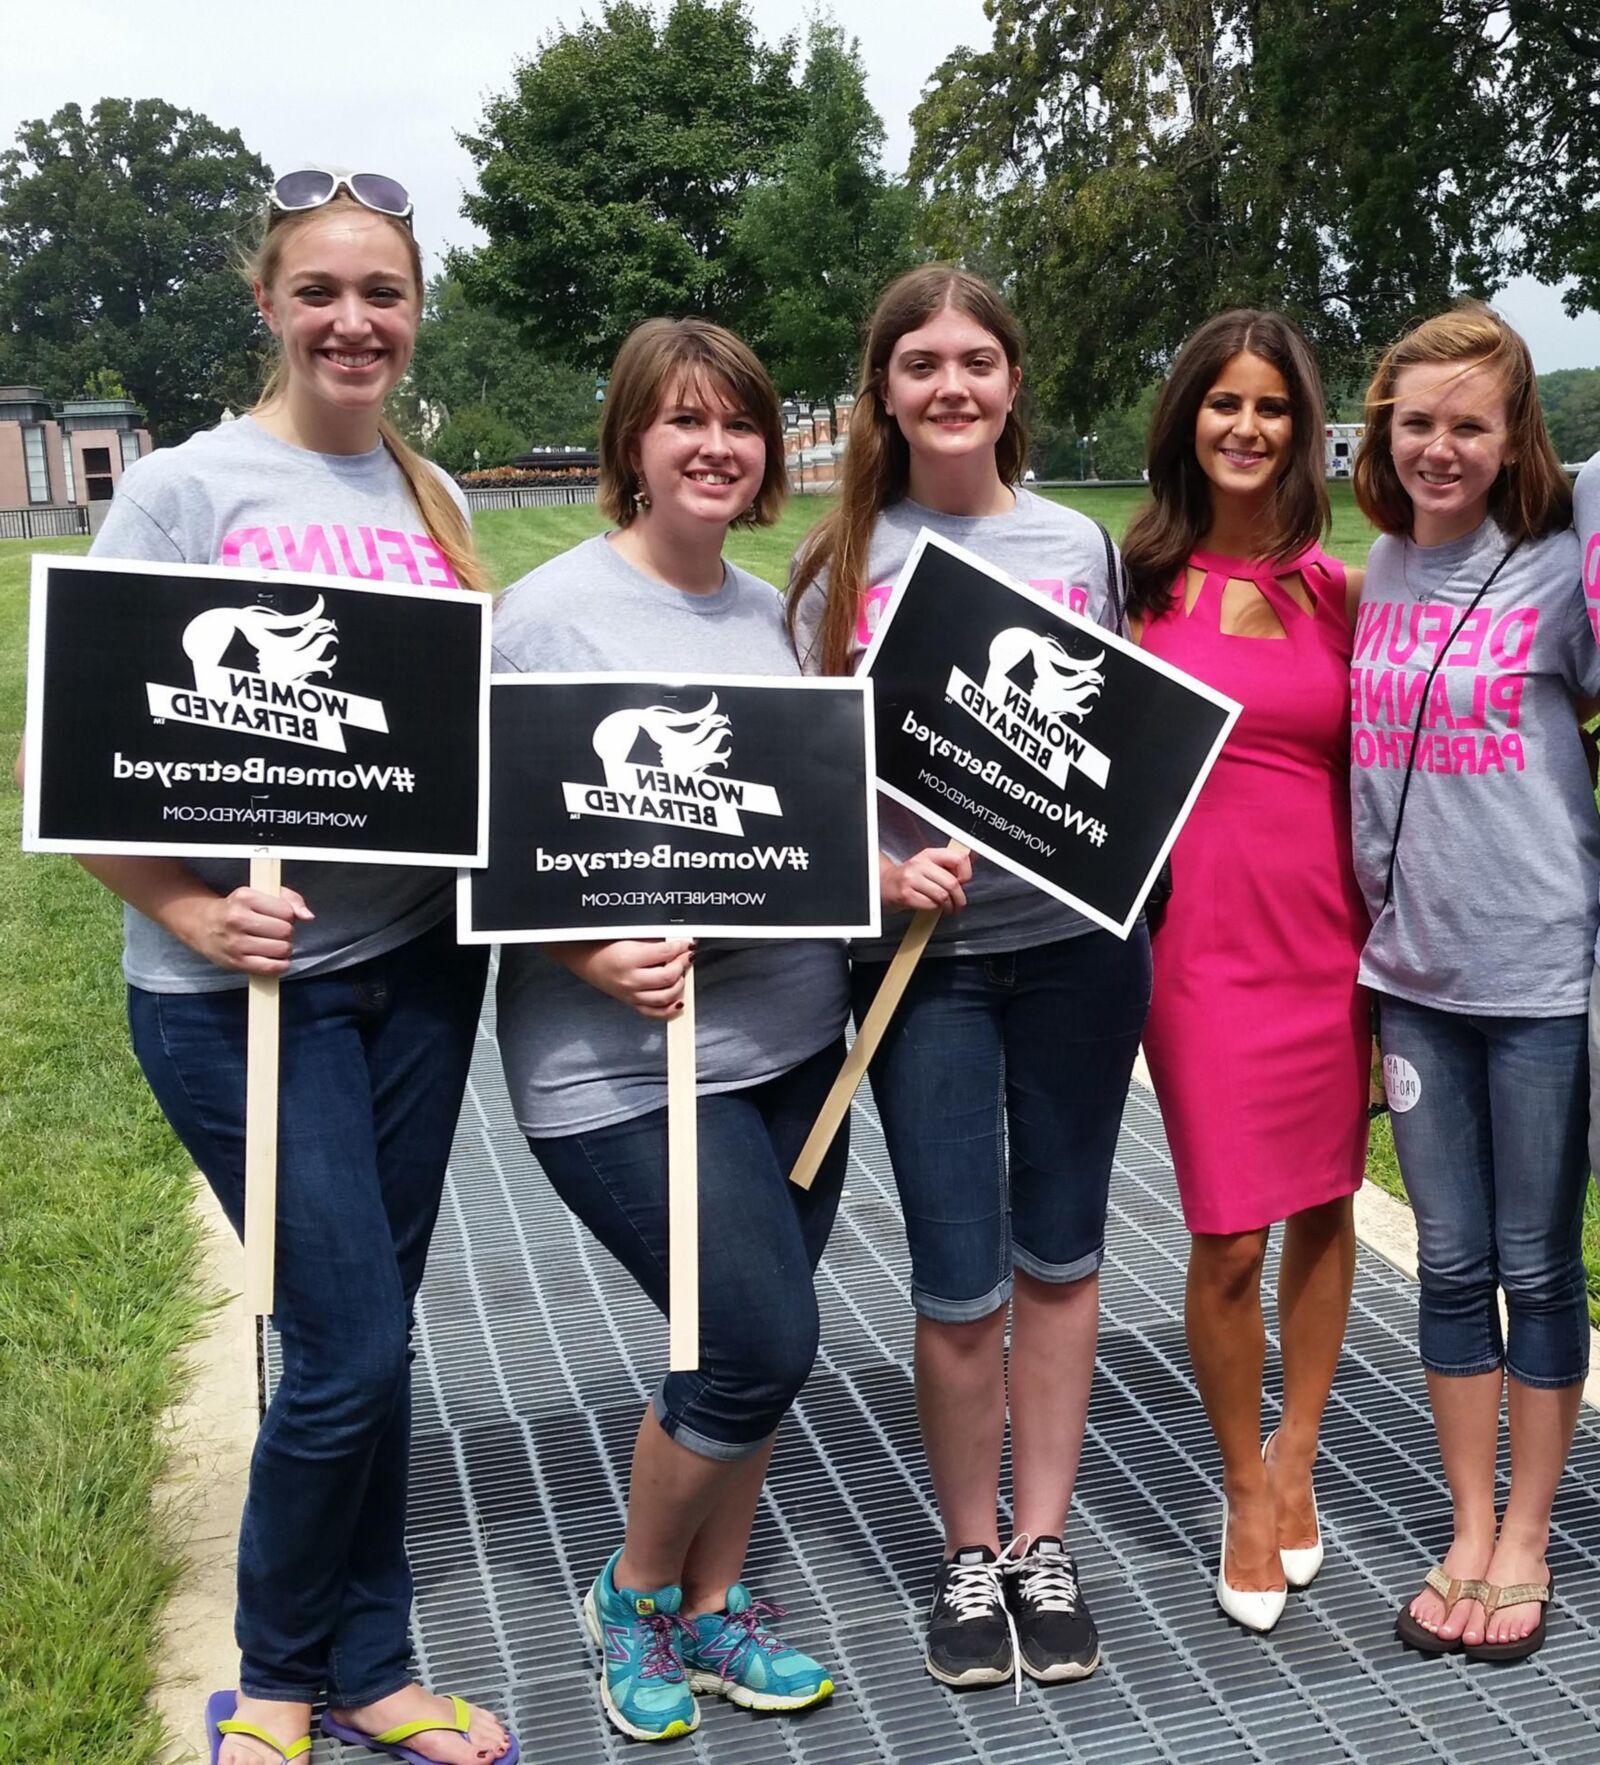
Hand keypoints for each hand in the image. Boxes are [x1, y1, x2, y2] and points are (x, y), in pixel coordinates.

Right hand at [174, 884, 313, 974]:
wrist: (203, 924)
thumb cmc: (238, 908)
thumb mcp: (261, 894)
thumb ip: (290, 900)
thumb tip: (308, 916)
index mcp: (245, 897)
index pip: (286, 911)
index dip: (289, 915)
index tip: (279, 916)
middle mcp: (238, 919)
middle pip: (285, 931)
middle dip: (287, 932)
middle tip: (276, 932)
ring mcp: (235, 942)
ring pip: (281, 949)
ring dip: (284, 949)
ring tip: (274, 944)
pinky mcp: (236, 962)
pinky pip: (271, 967)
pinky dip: (281, 964)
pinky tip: (276, 959)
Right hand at [555, 938, 694, 1018]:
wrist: (587, 960)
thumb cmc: (605, 947)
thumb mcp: (629, 937)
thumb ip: (654, 941)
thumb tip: (677, 944)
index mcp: (629, 959)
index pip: (665, 953)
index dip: (680, 947)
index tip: (687, 944)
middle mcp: (630, 980)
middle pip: (668, 977)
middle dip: (682, 965)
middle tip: (685, 956)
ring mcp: (632, 995)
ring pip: (665, 997)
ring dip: (679, 985)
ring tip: (680, 974)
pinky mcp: (632, 1003)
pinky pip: (655, 1013)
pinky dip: (670, 1010)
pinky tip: (679, 1001)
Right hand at [880, 846, 970, 914]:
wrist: (884, 885)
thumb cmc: (909, 877)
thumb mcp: (929, 864)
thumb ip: (949, 864)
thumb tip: (973, 858)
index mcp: (929, 854)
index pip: (958, 858)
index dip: (966, 874)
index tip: (964, 882)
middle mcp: (920, 864)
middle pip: (952, 882)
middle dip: (959, 898)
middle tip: (959, 904)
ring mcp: (911, 879)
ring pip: (942, 896)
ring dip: (949, 906)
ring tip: (948, 908)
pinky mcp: (906, 895)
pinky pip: (930, 905)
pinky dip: (935, 909)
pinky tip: (932, 907)